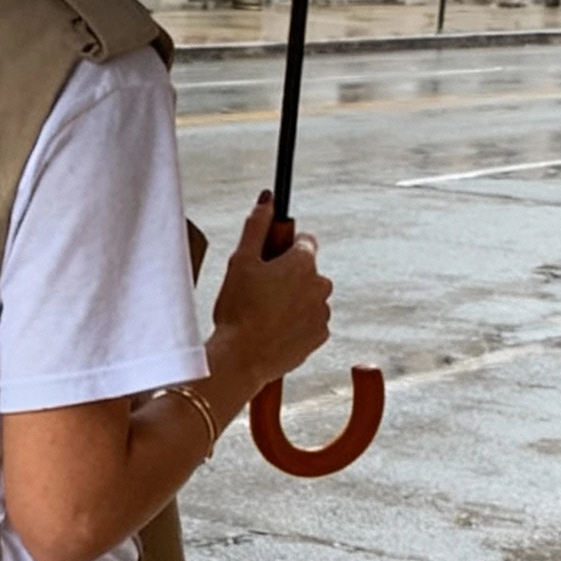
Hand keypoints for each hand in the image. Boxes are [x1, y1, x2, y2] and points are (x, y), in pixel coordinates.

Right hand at [207, 193, 333, 399]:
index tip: (269, 260)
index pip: (304, 241)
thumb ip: (256, 226)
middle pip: (308, 270)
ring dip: (293, 300)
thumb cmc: (238, 312)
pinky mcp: (320, 337)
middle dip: (289, 276)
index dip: (283, 249)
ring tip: (264, 313)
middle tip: (260, 290)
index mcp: (303, 262)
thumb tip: (268, 201)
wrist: (241, 359)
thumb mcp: (240, 261)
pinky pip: (310, 322)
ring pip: (309, 297)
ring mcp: (322, 312)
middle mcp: (320, 285)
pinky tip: (274, 329)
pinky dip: (296, 324)